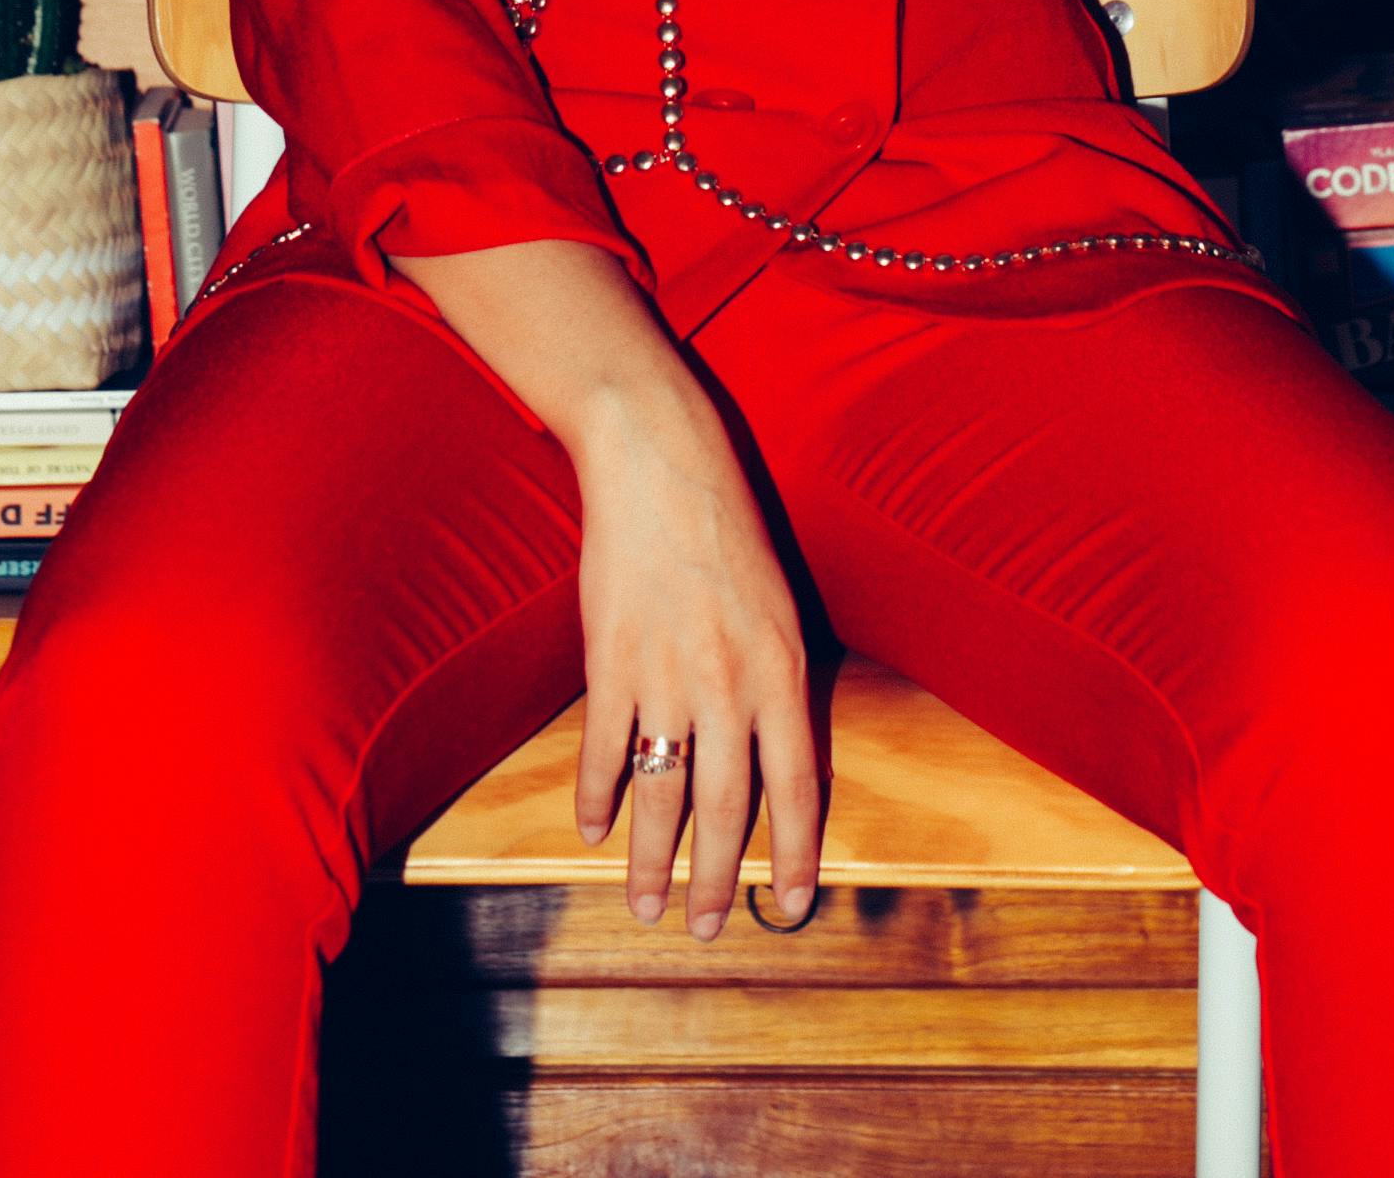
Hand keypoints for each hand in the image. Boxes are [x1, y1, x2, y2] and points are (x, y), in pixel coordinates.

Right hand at [570, 380, 821, 938]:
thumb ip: (781, 681)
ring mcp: (665, 675)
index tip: (792, 905)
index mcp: (782, 669)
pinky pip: (603, 750)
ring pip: (662, 794)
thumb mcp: (779, 605)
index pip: (800, 785)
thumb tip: (782, 757)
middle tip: (708, 929)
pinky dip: (595, 797)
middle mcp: (729, 683)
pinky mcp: (610, 661)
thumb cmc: (728, 527)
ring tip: (647, 905)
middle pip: (728, 808)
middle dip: (719, 880)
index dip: (798, 853)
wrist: (660, 464)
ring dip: (652, 859)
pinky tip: (592, 828)